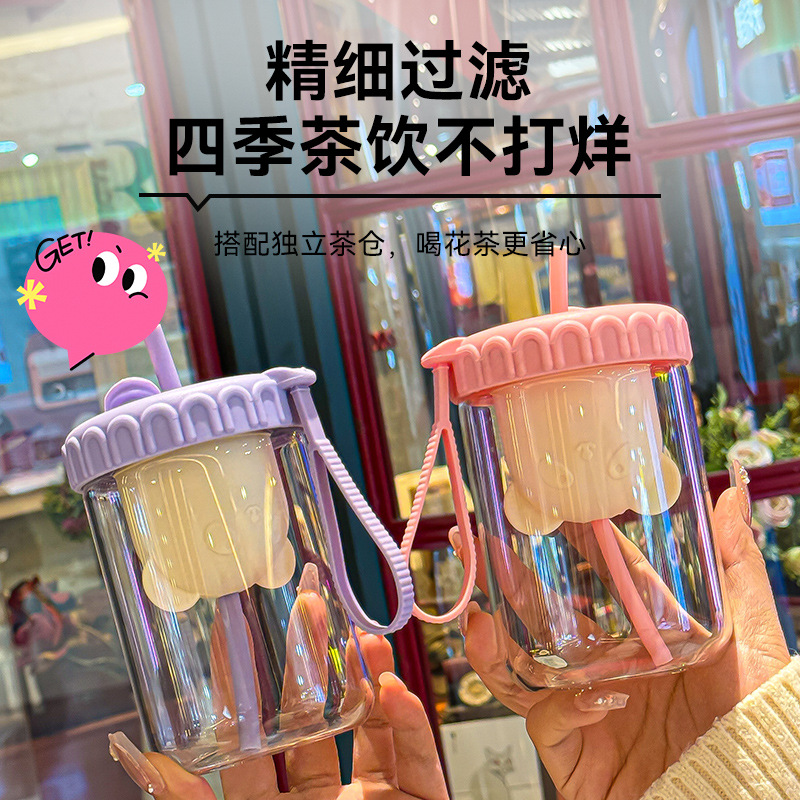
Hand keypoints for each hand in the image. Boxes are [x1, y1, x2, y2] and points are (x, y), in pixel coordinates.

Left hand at [109, 580, 446, 799]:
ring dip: (365, 679)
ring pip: (371, 728)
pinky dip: (411, 725)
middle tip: (306, 608)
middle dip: (310, 665)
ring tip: (359, 637)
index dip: (248, 687)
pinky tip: (395, 691)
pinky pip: (418, 761)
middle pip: (314, 722)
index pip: (254, 741)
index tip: (240, 631)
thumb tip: (142, 759)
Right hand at [455, 482, 790, 799]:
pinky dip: (563, 708)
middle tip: (471, 543)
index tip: (536, 507)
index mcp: (639, 636)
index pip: (589, 580)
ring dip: (492, 646)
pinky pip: (548, 724)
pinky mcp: (575, 754)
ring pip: (520, 670)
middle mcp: (605, 667)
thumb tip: (731, 496)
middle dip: (498, 579)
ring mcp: (585, 709)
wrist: (750, 798)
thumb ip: (736, 568)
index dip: (559, 542)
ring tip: (480, 620)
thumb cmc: (755, 722)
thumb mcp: (753, 636)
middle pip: (538, 616)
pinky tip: (592, 698)